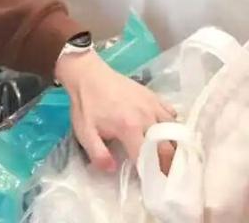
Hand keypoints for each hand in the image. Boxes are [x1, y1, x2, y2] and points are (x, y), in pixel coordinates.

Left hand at [55, 50, 175, 172]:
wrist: (87, 74)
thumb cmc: (86, 104)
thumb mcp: (84, 131)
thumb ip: (98, 154)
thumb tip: (113, 170)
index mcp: (129, 127)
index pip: (147, 158)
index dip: (149, 173)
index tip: (151, 183)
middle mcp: (146, 117)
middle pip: (167, 147)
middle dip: (168, 164)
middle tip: (165, 175)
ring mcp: (152, 104)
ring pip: (173, 131)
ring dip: (173, 145)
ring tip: (167, 156)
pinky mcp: (153, 95)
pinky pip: (171, 114)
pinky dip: (172, 125)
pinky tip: (165, 131)